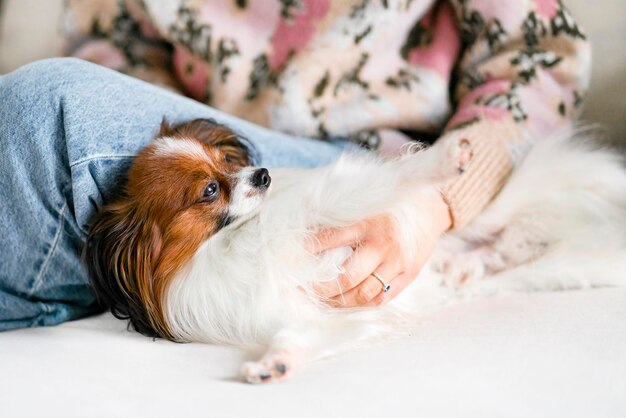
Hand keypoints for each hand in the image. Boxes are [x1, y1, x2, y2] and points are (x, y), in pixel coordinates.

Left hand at [306, 191, 450, 306]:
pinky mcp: (409, 276)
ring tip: (321, 300)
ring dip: (338, 302)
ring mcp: (398, 263)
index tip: (292, 255)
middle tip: (302, 288)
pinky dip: (361, 304)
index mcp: (370, 222)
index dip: (310, 249)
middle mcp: (384, 245)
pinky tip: (346, 303)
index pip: (332, 238)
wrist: (431, 206)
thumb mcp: (367, 200)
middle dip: (320, 287)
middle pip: (347, 277)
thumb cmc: (392, 202)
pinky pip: (382, 298)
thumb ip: (342, 214)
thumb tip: (307, 222)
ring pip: (363, 294)